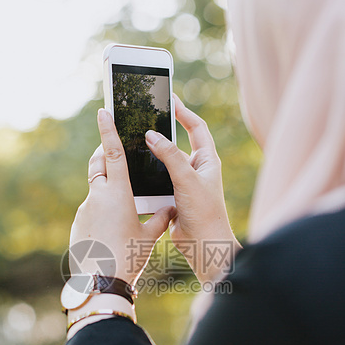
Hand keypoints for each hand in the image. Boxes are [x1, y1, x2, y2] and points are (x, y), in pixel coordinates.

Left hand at [69, 109, 175, 285]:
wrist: (100, 282)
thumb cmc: (128, 257)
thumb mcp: (150, 237)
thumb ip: (160, 219)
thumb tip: (170, 209)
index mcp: (118, 194)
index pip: (113, 154)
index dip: (109, 131)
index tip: (103, 111)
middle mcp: (97, 197)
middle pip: (98, 166)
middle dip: (105, 156)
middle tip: (116, 154)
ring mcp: (84, 210)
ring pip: (94, 190)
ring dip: (106, 190)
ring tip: (122, 209)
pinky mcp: (77, 224)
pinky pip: (90, 210)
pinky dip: (100, 212)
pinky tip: (110, 230)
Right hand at [145, 95, 240, 283]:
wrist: (203, 245)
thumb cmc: (204, 212)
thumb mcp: (187, 179)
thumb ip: (170, 156)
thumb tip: (152, 135)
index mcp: (208, 161)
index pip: (197, 128)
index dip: (184, 112)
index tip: (170, 100)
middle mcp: (197, 170)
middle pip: (179, 143)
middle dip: (164, 132)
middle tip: (147, 119)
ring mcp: (185, 183)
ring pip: (166, 163)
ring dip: (153, 155)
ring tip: (136, 142)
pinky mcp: (174, 197)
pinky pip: (159, 180)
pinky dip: (149, 175)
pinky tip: (136, 170)